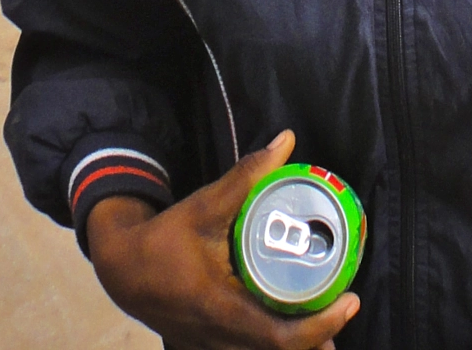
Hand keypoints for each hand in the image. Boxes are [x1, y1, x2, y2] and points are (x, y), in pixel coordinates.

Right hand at [86, 129, 359, 349]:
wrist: (121, 268)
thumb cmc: (163, 239)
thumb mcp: (204, 206)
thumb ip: (245, 175)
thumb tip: (286, 141)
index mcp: (219, 309)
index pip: (278, 337)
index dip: (319, 326)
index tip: (350, 301)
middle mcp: (220, 338)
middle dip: (319, 338)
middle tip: (346, 305)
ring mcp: (213, 346)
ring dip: (301, 343)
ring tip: (331, 317)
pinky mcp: (211, 343)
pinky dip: (278, 341)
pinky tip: (296, 321)